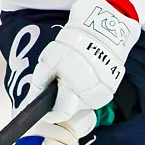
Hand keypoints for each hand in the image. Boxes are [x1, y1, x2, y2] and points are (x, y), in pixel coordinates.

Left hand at [26, 0, 140, 113]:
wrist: (103, 30)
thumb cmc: (74, 45)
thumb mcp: (49, 60)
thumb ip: (40, 82)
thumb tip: (32, 99)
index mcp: (75, 89)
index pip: (61, 114)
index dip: (51, 114)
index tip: (46, 110)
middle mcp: (91, 95)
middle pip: (73, 108)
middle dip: (64, 100)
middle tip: (60, 83)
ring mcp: (104, 92)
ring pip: (84, 102)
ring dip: (77, 94)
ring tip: (76, 74)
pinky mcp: (112, 87)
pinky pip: (95, 94)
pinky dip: (88, 88)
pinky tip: (87, 74)